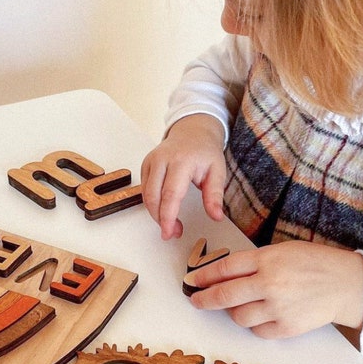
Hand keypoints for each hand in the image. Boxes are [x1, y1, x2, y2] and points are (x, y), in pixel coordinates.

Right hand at [141, 114, 226, 239]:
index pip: (170, 194)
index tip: (171, 232)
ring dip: (155, 214)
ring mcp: (151, 161)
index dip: (168, 216)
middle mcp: (162, 160)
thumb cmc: (205, 151)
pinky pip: (144, 189)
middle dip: (161, 219)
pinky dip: (152, 203)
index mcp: (182, 161)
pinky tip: (163, 209)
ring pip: (145, 195)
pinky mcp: (145, 165)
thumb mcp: (218, 171)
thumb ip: (215, 195)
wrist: (193, 131)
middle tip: (173, 232)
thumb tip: (216, 217)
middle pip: (153, 196)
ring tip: (170, 224)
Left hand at [188, 240, 362, 337]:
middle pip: (224, 295)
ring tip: (240, 305)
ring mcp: (278, 308)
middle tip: (196, 300)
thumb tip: (224, 275)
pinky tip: (261, 315)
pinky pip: (257, 331)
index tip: (192, 281)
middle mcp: (269, 284)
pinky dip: (254, 324)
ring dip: (233, 312)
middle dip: (205, 299)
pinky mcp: (287, 328)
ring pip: (238, 316)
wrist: (346, 284)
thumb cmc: (314, 263)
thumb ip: (255, 262)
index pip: (224, 269)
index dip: (204, 276)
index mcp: (267, 260)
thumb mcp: (282, 251)